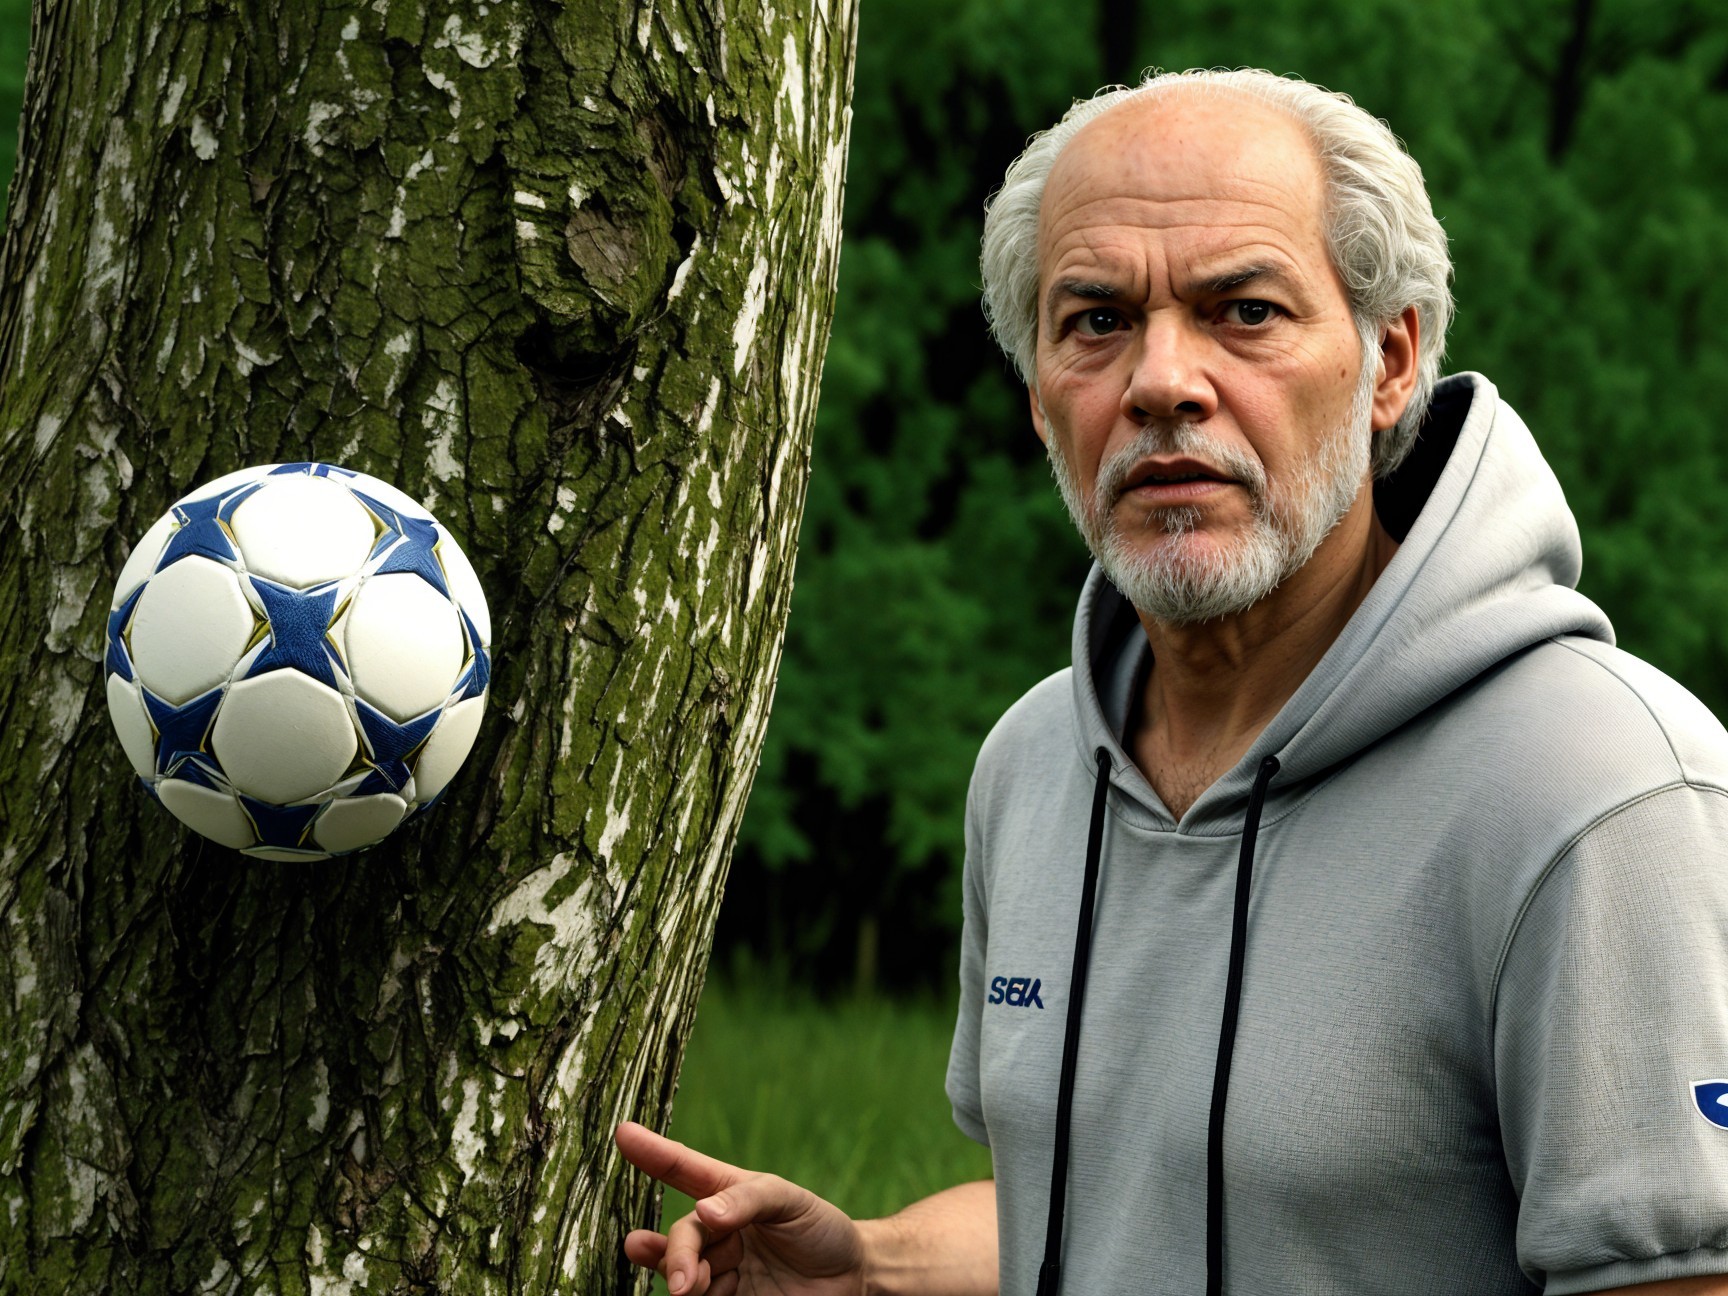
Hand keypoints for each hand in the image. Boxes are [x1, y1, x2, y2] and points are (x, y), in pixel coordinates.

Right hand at [615, 1121, 867, 1295]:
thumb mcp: (792, 1202)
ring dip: (683, 1281)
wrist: (854, 1279)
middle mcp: (718, 1232)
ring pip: (682, 1274)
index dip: (652, 1152)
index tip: (622, 1133)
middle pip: (681, 1237)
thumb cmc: (820, 1228)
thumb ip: (748, 1201)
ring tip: (689, 1288)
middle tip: (681, 1280)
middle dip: (675, 1255)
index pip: (684, 1169)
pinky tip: (715, 1293)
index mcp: (729, 1194)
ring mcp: (721, 1269)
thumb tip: (703, 1213)